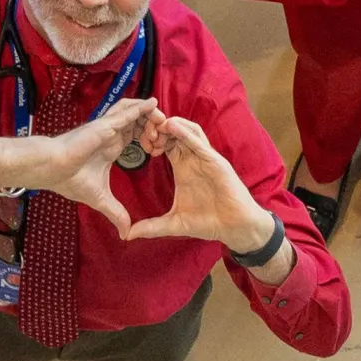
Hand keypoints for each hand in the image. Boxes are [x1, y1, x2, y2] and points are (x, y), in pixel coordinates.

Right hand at [8, 100, 163, 237]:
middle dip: (153, 125)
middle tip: (165, 135)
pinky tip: (153, 104)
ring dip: (149, 114)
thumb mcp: (100, 198)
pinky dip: (140, 107)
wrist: (54, 170)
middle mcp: (111, 134)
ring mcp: (108, 127)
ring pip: (133, 112)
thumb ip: (116, 213)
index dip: (149, 138)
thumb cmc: (71, 179)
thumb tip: (126, 234)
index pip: (135, 135)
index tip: (159, 150)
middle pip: (138, 121)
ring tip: (162, 119)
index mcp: (112, 147)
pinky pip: (126, 112)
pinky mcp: (105, 124)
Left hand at [122, 112, 286, 255]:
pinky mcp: (215, 161)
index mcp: (182, 165)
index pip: (164, 142)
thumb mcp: (174, 223)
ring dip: (171, 125)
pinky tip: (173, 127)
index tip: (138, 145)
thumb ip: (152, 226)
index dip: (151, 139)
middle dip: (158, 127)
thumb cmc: (207, 222)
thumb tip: (127, 235)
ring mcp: (205, 157)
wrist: (233, 228)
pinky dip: (186, 133)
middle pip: (174, 131)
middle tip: (144, 132)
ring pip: (187, 129)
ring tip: (156, 127)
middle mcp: (193, 157)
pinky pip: (200, 142)